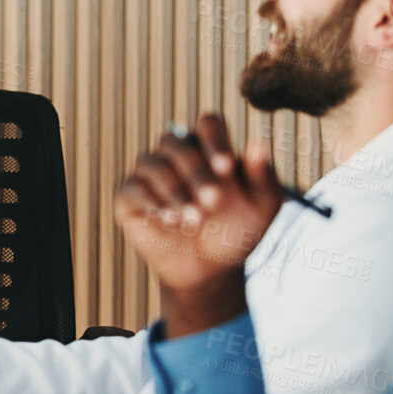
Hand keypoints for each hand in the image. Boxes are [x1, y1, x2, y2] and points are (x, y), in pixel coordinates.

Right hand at [116, 113, 281, 335]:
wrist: (210, 270)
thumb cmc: (236, 231)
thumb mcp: (261, 208)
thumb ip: (263, 176)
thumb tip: (259, 143)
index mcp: (210, 148)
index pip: (207, 124)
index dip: (214, 140)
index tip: (226, 167)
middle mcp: (176, 155)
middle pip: (176, 142)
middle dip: (196, 172)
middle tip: (214, 201)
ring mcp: (150, 174)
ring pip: (152, 163)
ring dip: (175, 191)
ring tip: (194, 221)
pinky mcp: (129, 195)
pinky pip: (132, 187)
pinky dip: (152, 202)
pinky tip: (170, 220)